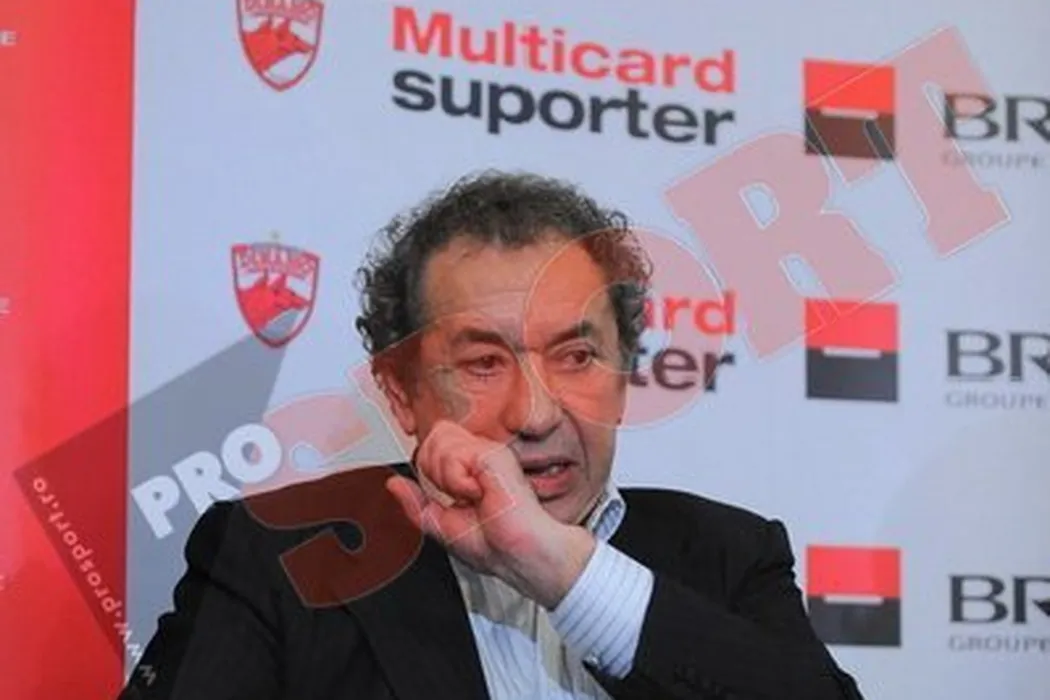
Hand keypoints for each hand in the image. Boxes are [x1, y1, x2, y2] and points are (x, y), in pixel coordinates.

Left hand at [385, 420, 595, 607]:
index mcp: (471, 468)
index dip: (431, 470)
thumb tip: (393, 483)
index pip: (434, 444)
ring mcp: (488, 452)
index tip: (456, 498)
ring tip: (475, 497)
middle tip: (465, 498)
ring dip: (448, 481)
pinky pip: (451, 456)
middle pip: (432, 439)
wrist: (526, 556)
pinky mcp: (494, 456)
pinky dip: (457, 483)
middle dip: (436, 474)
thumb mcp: (444, 526)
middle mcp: (481, 455)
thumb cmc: (499, 548)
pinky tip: (480, 494)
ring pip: (439, 444)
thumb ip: (417, 504)